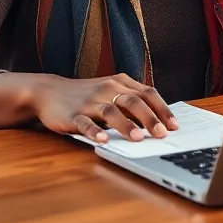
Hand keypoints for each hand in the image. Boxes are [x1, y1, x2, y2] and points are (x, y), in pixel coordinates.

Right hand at [24, 74, 177, 143]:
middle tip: (162, 134)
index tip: (175, 125)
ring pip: (111, 111)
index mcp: (119, 83)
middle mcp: (107, 90)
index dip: (162, 109)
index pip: (147, 94)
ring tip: (137, 138)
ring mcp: (89, 102)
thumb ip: (132, 100)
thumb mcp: (111, 91)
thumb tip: (158, 120)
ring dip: (125, 125)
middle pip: (133, 101)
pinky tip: (102, 140)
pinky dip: (94, 131)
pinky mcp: (72, 114)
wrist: (48, 91)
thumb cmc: (86, 94)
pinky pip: (84, 123)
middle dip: (150, 118)